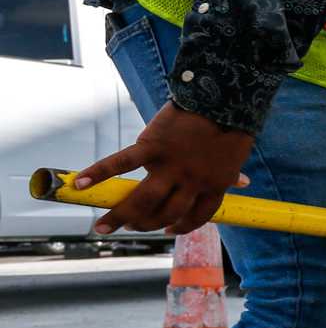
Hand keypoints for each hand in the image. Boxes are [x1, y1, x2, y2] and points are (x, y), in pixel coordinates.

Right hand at [71, 103, 252, 235]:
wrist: (221, 97)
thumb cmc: (229, 126)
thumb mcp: (234, 156)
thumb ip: (232, 174)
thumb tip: (244, 183)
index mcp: (214, 186)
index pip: (197, 217)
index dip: (182, 227)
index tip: (169, 229)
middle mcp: (192, 181)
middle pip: (165, 214)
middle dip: (147, 225)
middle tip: (133, 226)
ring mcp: (170, 165)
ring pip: (143, 200)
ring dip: (122, 216)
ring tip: (104, 226)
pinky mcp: (152, 147)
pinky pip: (121, 163)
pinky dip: (98, 173)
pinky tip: (80, 184)